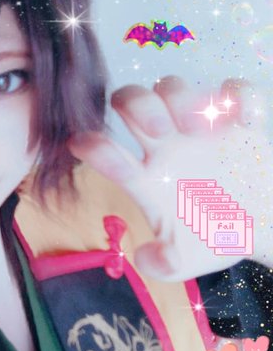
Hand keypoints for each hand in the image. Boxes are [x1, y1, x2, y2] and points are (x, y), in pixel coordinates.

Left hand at [69, 76, 271, 280]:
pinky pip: (233, 90)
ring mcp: (198, 127)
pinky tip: (246, 120)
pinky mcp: (237, 119)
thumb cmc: (215, 238)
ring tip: (204, 130)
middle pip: (130, 101)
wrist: (262, 227)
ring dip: (183, 99)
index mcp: (145, 176)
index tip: (96, 152)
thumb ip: (163, 264)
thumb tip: (144, 258)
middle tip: (161, 129)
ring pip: (172, 86)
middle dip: (139, 106)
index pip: (106, 153)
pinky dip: (238, 97)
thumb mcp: (187, 261)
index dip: (94, 148)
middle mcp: (163, 145)